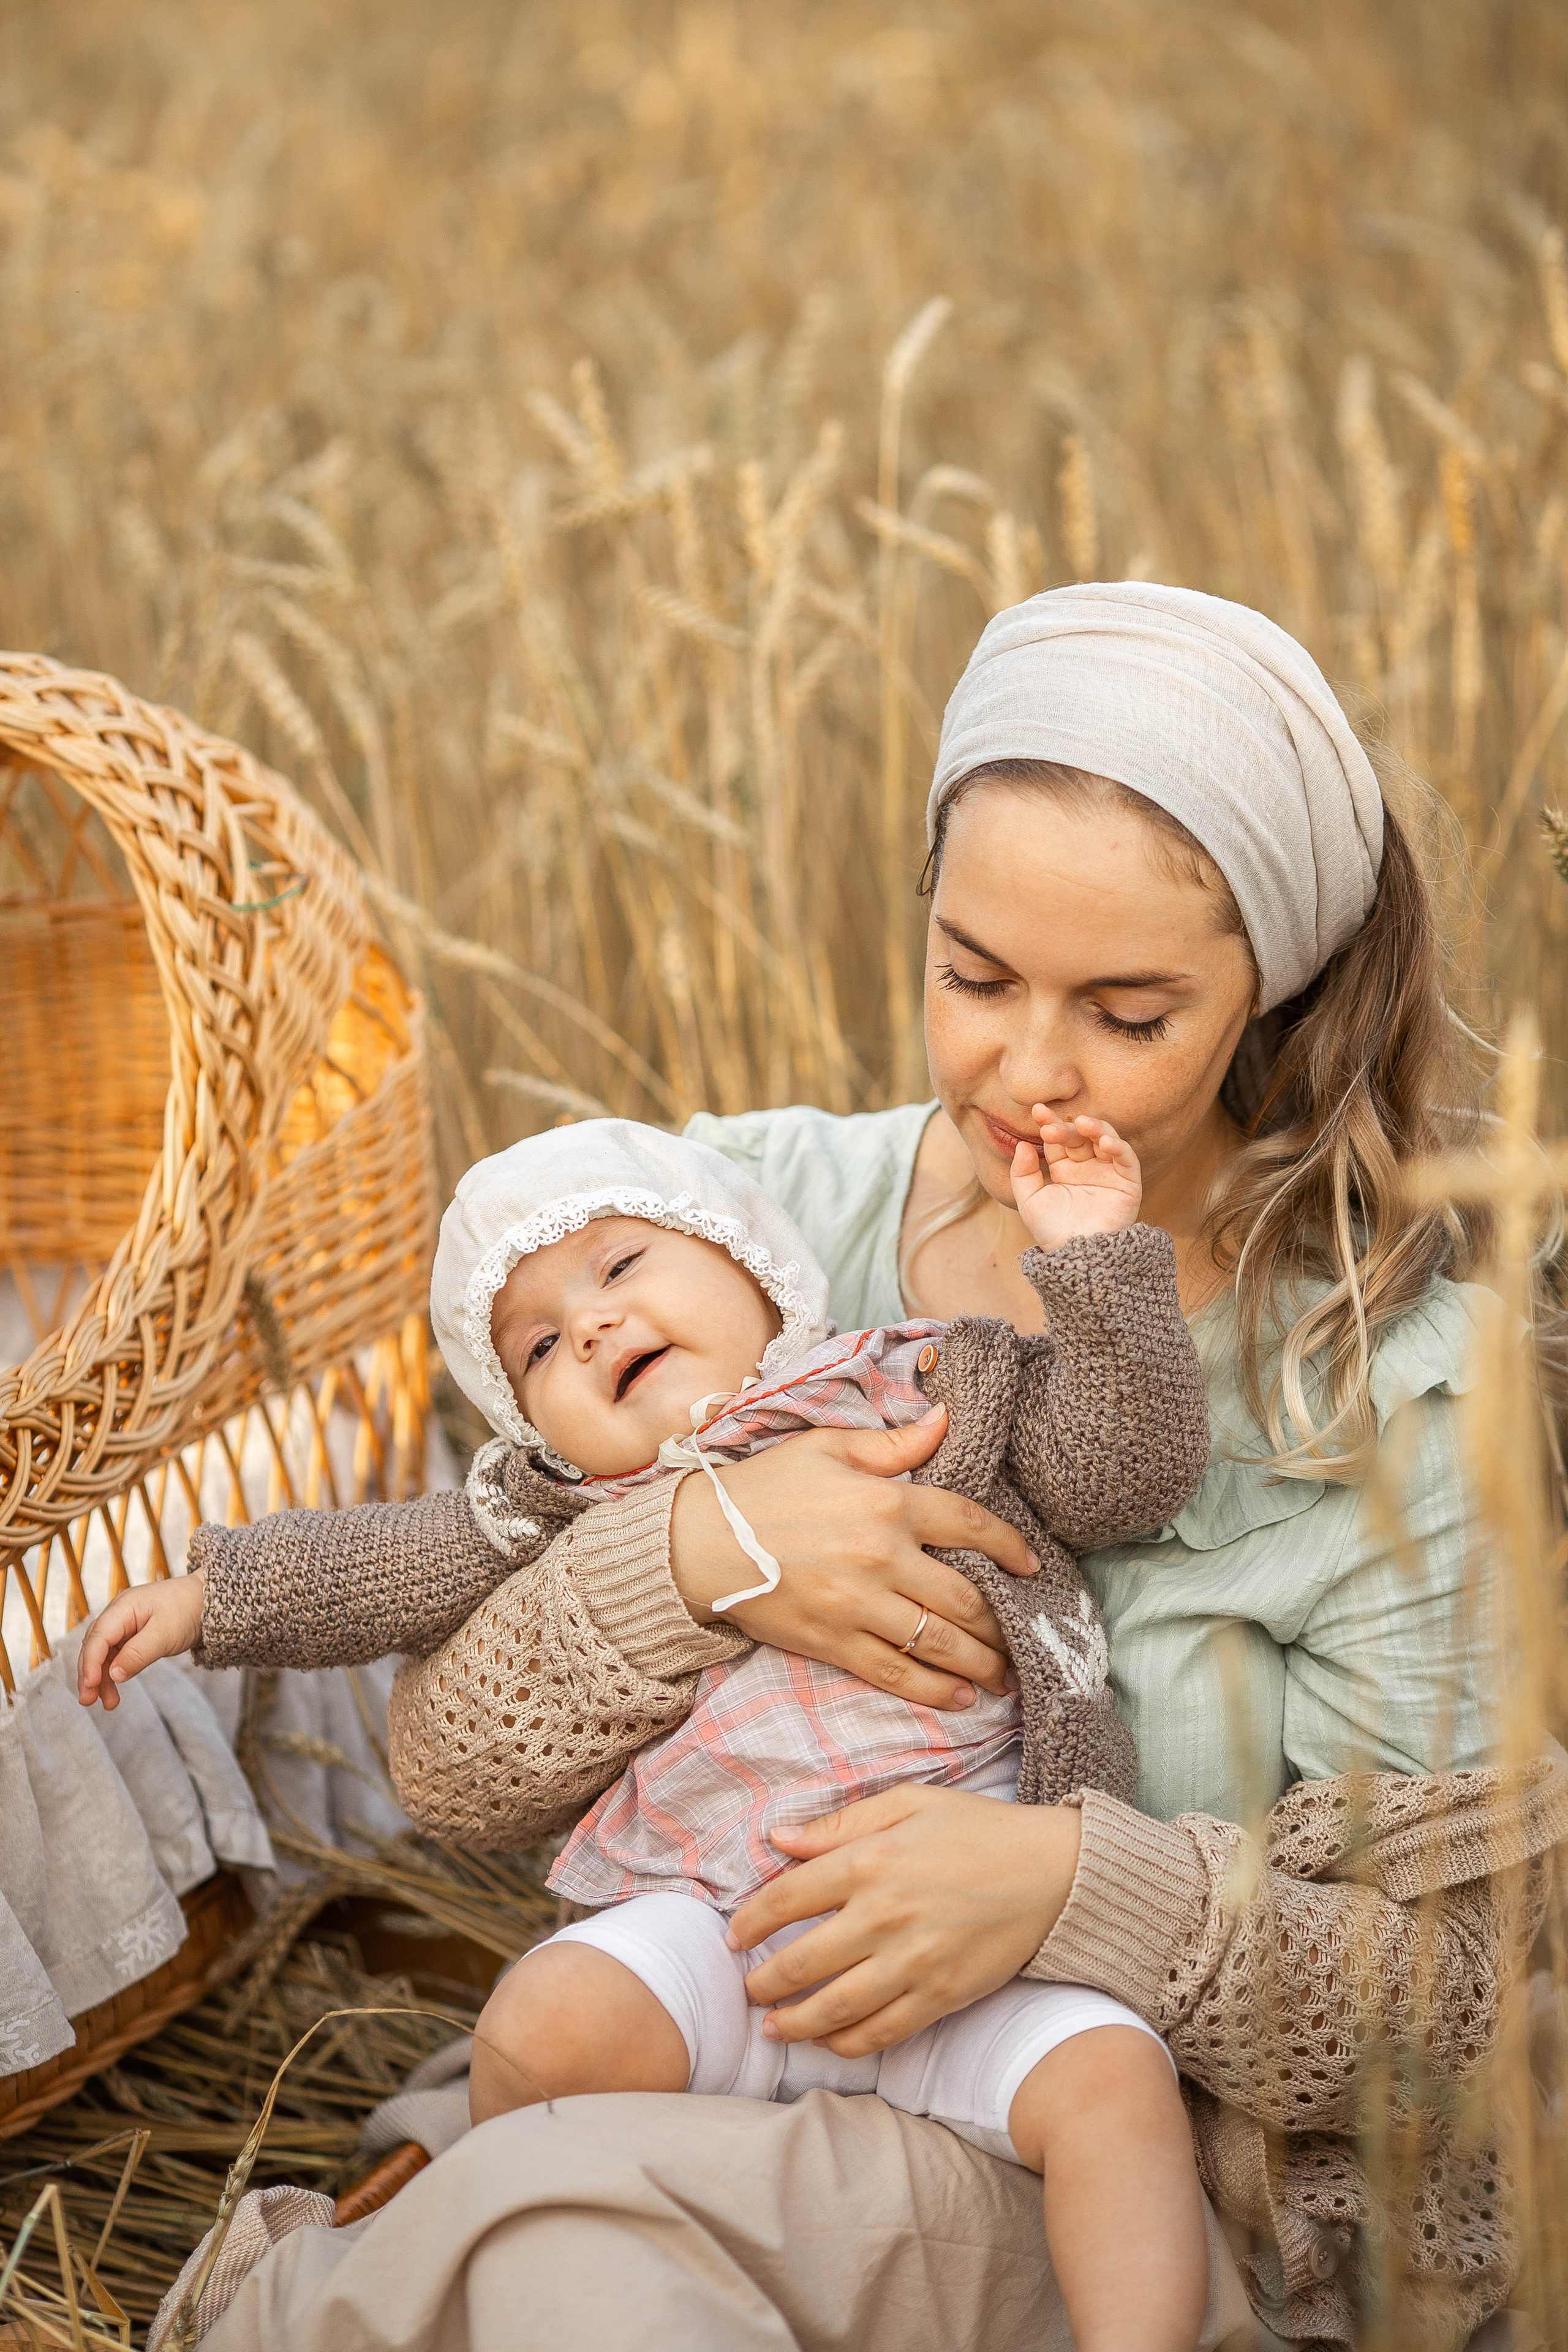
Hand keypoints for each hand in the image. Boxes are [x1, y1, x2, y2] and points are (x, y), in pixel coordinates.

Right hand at [77, 1572, 205, 1709]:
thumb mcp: (165, 1634)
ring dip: (101, 1678)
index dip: (91, 1661)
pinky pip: (115, 1656)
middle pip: (95, 1646)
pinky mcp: (131, 1635)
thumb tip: (114, 1675)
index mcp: (124, 1607)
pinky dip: (114, 1673)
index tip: (89, 1684)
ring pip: (103, 1654)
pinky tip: (114, 1691)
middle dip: (89, 1674)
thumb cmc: (187, 1611)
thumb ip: (138, 1654)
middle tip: (87, 1701)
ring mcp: (123, 1625)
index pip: (99, 1636)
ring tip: (108, 1703)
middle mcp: (118, 1614)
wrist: (206, 1602)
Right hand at [669, 1409, 1037, 1710]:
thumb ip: (893, 1441)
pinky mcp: (833, 1643)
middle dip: (1004, 1621)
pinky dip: (935, 1690)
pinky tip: (962, 1698)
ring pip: (940, 1642)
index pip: (968, 1524)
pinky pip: (896, 1673)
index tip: (1032, 1564)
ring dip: (982, 1662)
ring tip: (1007, 1674)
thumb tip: (946, 1418)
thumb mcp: (826, 1447)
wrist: (698, 1542)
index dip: (1009, 1546)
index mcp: (885, 1502)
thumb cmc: (764, 1488)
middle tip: (1027, 1634)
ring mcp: (858, 1606)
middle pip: (965, 1596)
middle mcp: (881, 1557)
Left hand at [725, 1783, 1082, 2055]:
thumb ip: (841, 1823)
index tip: (735, 1935)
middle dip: (763, 1981)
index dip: (752, 1921)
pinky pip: (884, 2031)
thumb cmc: (977, 1830)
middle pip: (802, 1962)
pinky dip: (849, 2044)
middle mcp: (885, 1916)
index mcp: (870, 1861)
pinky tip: (828, 2042)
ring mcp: (914, 1962)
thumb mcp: (908, 1803)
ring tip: (771, 2027)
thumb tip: (780, 1838)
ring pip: (836, 2007)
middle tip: (745, 1988)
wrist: (1052, 1872)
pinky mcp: (942, 1995)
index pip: (788, 1897)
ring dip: (794, 2023)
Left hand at [1011, 1111, 1141, 1248]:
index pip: (1058, 1139)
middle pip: (1080, 1137)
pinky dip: (1118, 1146)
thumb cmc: (1053, 1232)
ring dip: (1095, 1128)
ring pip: (1105, 1140)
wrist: (1078, 1256)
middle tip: (1051, 1127)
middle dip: (1066, 1128)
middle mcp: (1087, 1167)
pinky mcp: (1128, 1182)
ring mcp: (1108, 1173)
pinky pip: (1126, 1158)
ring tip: (1082, 1123)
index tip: (1037, 1110)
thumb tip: (1022, 1144)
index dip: (1049, 1123)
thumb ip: (1022, 1173)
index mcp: (1064, 1169)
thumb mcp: (1029, 1201)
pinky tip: (1104, 1141)